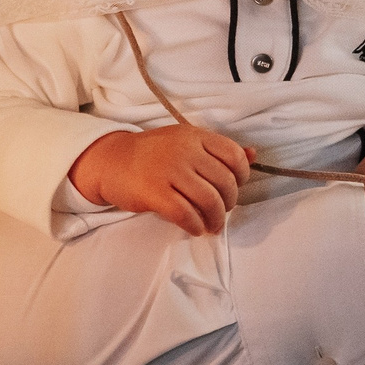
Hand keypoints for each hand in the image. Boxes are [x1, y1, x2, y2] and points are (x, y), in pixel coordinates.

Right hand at [68, 126, 252, 235]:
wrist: (110, 161)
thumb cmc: (150, 155)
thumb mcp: (184, 143)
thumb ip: (217, 150)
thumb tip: (254, 154)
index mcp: (194, 135)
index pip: (233, 155)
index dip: (241, 176)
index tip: (232, 187)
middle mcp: (184, 150)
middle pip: (225, 182)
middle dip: (228, 203)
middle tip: (220, 211)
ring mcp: (169, 171)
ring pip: (209, 201)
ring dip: (215, 219)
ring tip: (211, 225)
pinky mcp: (155, 192)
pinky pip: (186, 214)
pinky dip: (195, 226)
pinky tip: (194, 228)